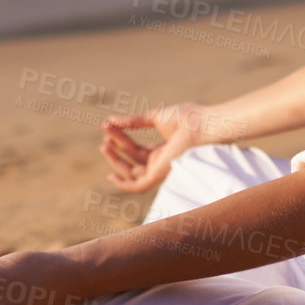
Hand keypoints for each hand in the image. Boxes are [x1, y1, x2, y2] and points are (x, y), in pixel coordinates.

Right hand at [100, 101, 224, 193]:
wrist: (201, 123)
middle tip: (104, 136)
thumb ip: (134, 120)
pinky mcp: (160, 174)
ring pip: (132, 172)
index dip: (121, 139)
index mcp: (165, 150)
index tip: (108, 125)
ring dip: (116, 160)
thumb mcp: (155, 117)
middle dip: (117, 148)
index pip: (137, 150)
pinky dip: (124, 185)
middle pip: (133, 160)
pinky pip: (139, 186)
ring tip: (103, 145)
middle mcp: (163, 162)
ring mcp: (162, 169)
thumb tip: (112, 119)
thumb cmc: (187, 118)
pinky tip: (110, 175)